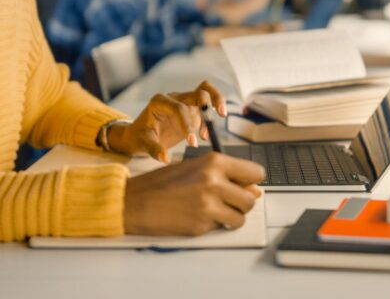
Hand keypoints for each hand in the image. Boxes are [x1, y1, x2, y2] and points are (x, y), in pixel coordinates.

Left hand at [109, 81, 226, 162]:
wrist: (139, 134)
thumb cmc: (139, 137)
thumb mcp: (142, 143)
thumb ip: (154, 149)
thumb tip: (166, 158)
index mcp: (160, 102)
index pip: (179, 108)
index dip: (187, 124)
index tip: (192, 143)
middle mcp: (174, 98)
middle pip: (198, 91)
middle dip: (209, 102)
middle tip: (218, 116)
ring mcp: (184, 102)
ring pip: (205, 91)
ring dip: (216, 101)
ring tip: (222, 116)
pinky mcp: (191, 109)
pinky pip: (206, 106)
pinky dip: (211, 116)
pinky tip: (205, 135)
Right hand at [124, 152, 265, 234]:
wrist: (133, 201)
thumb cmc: (161, 183)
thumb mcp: (195, 169)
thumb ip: (225, 176)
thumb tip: (254, 190)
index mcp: (214, 162)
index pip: (256, 172)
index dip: (251, 181)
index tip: (245, 186)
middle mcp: (214, 181)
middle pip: (250, 199)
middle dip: (241, 203)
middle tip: (225, 202)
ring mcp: (208, 205)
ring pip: (240, 218)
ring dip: (230, 218)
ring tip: (212, 211)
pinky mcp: (201, 225)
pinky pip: (221, 228)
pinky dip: (213, 226)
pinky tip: (197, 217)